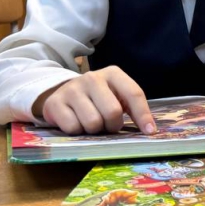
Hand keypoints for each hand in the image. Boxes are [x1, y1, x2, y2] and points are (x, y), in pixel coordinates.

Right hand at [37, 66, 155, 134]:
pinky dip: (77, 131)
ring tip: (91, 122)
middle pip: (113, 112)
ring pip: (93, 123)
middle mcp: (93, 77)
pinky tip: (76, 122)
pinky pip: (73, 128)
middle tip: (108, 125)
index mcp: (113, 74)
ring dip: (95, 130)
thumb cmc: (97, 98)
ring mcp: (72, 89)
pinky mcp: (55, 103)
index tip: (150, 132)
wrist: (63, 93)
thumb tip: (149, 130)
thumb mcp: (116, 96)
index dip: (143, 115)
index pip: (133, 93)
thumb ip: (131, 108)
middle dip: (113, 125)